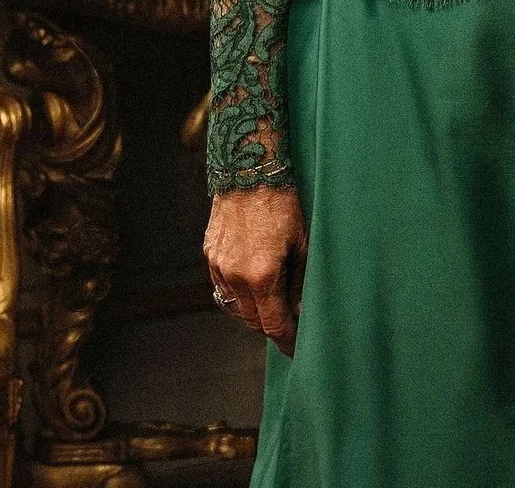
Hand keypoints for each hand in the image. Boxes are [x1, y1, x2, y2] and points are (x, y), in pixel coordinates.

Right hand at [205, 184, 306, 352]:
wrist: (249, 166)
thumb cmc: (284, 201)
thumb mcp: (303, 241)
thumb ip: (301, 281)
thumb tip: (304, 310)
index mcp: (261, 275)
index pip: (273, 325)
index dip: (287, 340)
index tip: (297, 349)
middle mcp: (235, 276)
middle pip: (253, 321)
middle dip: (272, 325)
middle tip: (290, 324)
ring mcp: (218, 266)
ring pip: (236, 306)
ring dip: (254, 311)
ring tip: (274, 304)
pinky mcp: (210, 254)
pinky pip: (223, 286)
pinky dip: (238, 293)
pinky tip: (253, 285)